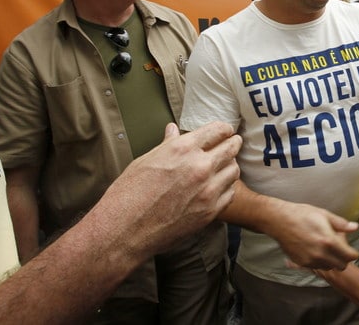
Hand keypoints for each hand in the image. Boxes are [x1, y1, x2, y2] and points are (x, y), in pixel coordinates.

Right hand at [95, 122, 240, 258]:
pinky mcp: (210, 211)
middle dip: (233, 143)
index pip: (217, 130)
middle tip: (233, 143)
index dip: (224, 129)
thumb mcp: (146, 160)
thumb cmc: (129, 194)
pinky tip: (218, 187)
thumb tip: (173, 130)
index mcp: (183, 149)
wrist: (124, 230)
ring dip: (230, 166)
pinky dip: (226, 188)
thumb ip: (167, 144)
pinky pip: (230, 193)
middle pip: (231, 148)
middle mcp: (199, 166)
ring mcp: (207, 190)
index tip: (226, 130)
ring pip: (234, 170)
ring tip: (224, 166)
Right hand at [271, 203, 358, 269]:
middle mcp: (320, 254)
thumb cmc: (302, 215)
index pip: (350, 256)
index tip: (352, 250)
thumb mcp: (324, 215)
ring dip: (332, 261)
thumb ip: (341, 224)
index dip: (353, 253)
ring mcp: (310, 260)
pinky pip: (317, 267)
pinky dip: (320, 261)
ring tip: (327, 249)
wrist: (280, 221)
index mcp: (329, 241)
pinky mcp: (302, 263)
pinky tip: (316, 250)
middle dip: (344, 259)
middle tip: (341, 250)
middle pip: (341, 266)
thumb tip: (355, 227)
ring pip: (329, 267)